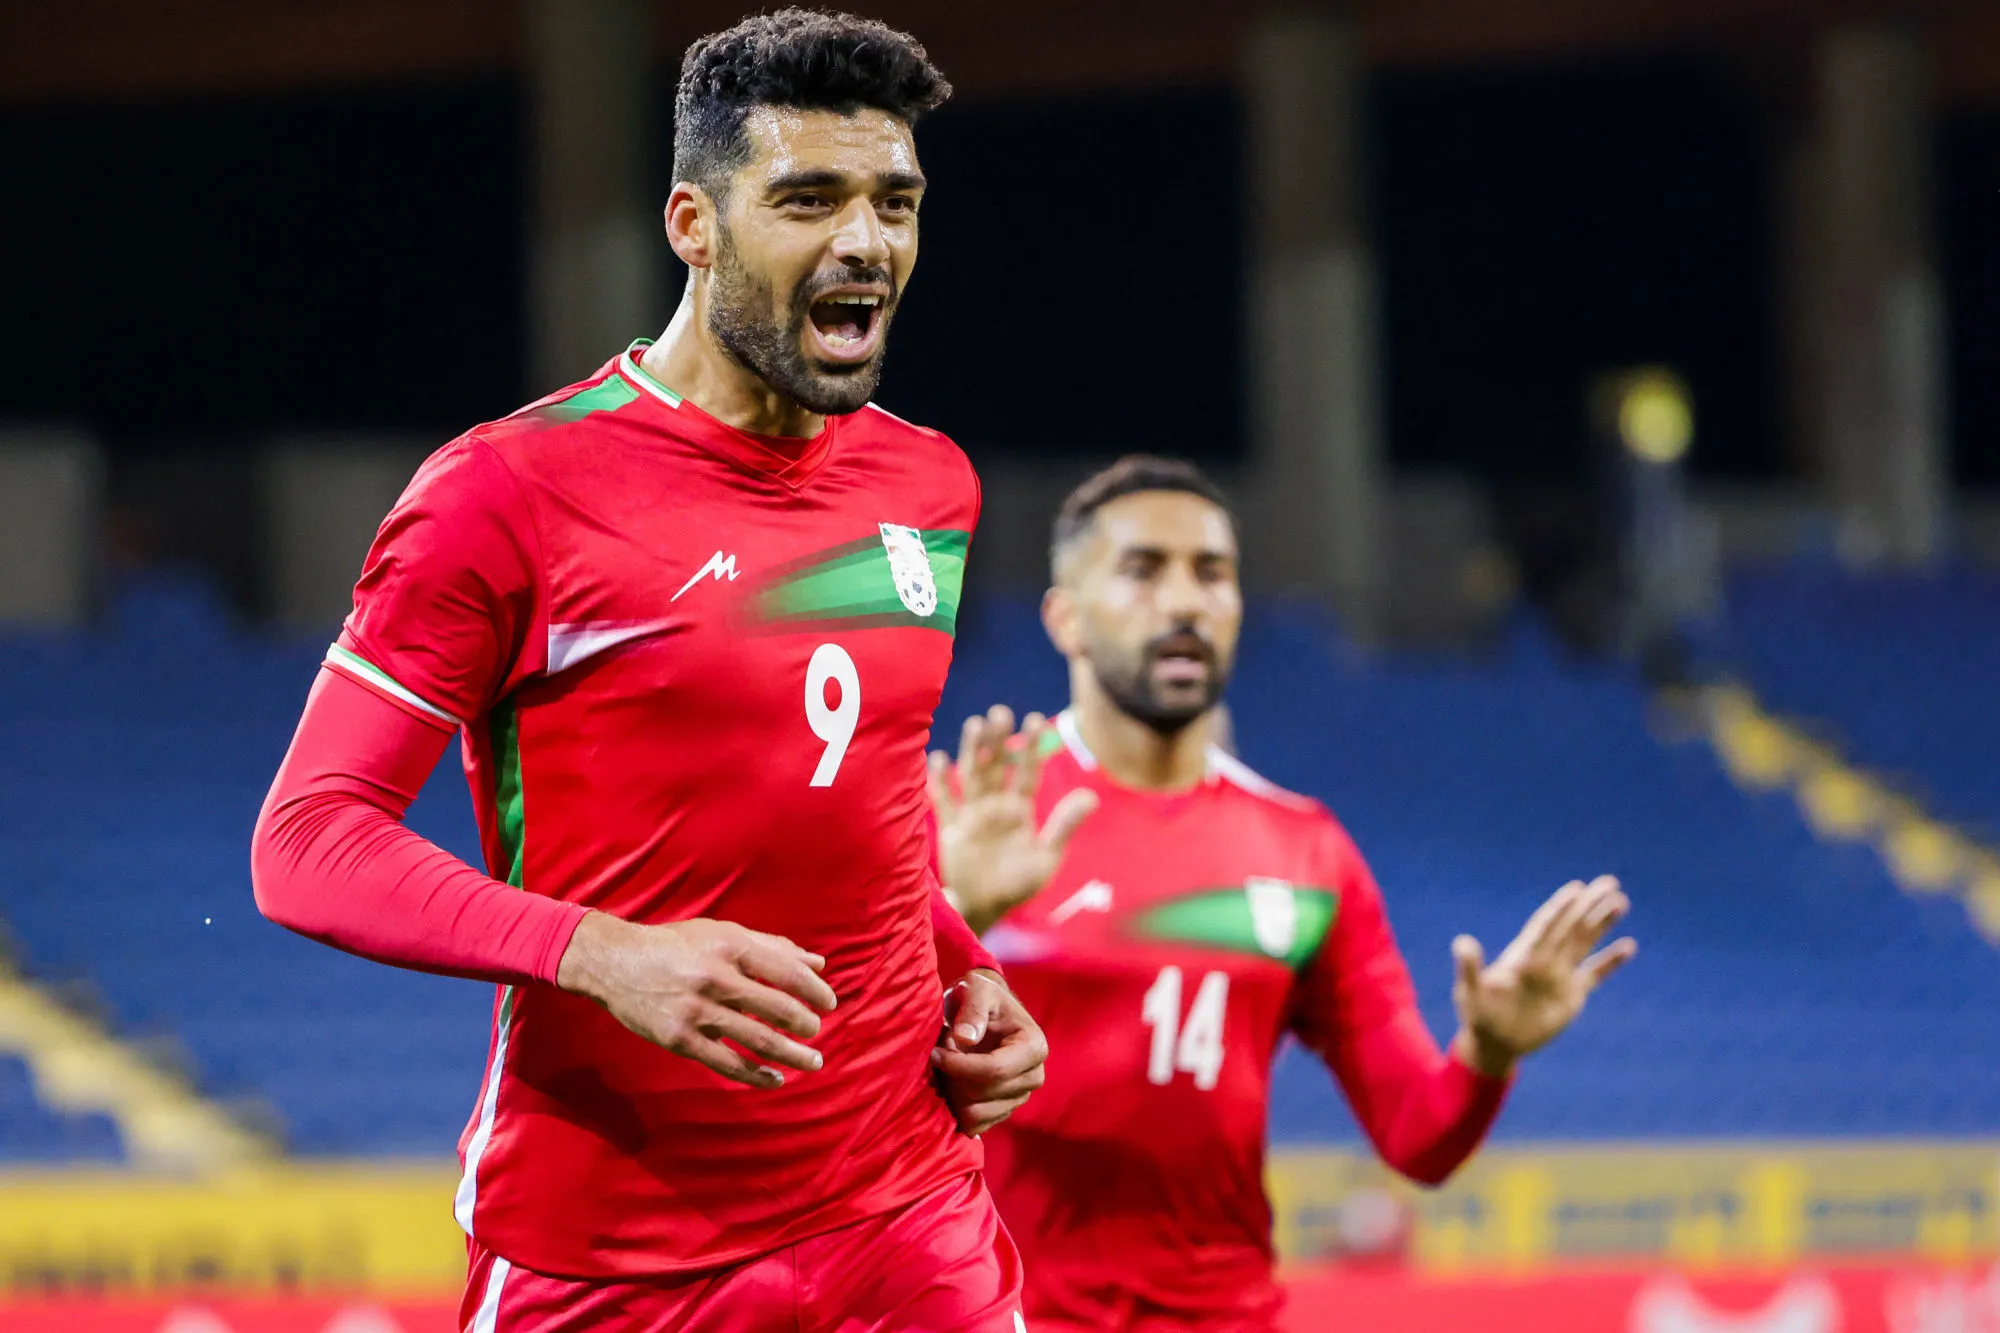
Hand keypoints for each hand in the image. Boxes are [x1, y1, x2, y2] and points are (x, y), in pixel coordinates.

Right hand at [556, 911, 838, 1088]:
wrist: (616, 963)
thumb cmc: (678, 945)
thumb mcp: (724, 934)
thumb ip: (773, 947)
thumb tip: (819, 964)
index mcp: (730, 946)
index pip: (786, 972)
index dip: (814, 991)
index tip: (829, 1004)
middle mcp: (715, 977)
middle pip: (776, 1009)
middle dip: (805, 1025)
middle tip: (816, 1032)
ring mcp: (696, 1011)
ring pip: (757, 1040)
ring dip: (791, 1055)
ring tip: (813, 1061)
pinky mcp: (680, 1039)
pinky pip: (727, 1063)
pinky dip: (756, 1075)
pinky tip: (775, 1079)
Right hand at [930, 706, 1097, 933]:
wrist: (984, 910)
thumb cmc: (1018, 885)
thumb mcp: (1046, 856)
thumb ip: (1064, 825)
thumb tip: (1092, 796)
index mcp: (1020, 809)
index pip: (1026, 771)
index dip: (1030, 746)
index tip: (1035, 719)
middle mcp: (995, 805)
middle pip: (996, 765)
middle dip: (997, 740)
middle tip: (999, 713)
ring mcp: (972, 815)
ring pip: (971, 775)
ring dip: (972, 750)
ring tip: (975, 725)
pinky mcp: (951, 829)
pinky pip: (944, 801)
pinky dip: (939, 781)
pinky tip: (937, 758)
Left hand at [930, 969, 1046, 1133]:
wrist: (985, 1011)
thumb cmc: (981, 996)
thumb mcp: (977, 989)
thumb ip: (973, 1009)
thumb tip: (964, 1038)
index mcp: (1033, 1046)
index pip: (995, 1070)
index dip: (960, 1066)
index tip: (935, 1053)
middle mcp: (1033, 1076)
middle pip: (984, 1093)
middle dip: (954, 1077)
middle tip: (938, 1054)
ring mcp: (1020, 1097)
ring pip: (977, 1113)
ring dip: (953, 1093)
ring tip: (945, 1069)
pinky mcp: (1004, 1110)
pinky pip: (975, 1125)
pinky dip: (957, 1108)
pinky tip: (950, 1085)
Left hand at [1450, 875, 1636, 1077]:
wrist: (1495, 1043)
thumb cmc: (1477, 1016)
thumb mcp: (1470, 992)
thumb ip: (1470, 968)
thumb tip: (1462, 943)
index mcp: (1522, 956)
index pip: (1545, 926)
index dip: (1560, 908)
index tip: (1577, 888)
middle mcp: (1544, 960)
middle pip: (1570, 927)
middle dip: (1589, 905)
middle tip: (1609, 882)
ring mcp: (1559, 976)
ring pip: (1585, 943)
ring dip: (1602, 923)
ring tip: (1621, 901)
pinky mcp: (1571, 996)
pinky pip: (1595, 974)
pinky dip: (1611, 962)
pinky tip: (1628, 946)